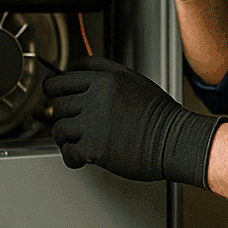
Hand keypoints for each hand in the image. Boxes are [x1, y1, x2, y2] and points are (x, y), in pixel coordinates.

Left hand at [42, 56, 225, 185]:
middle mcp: (96, 99)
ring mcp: (93, 124)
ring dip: (64, 137)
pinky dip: (71, 156)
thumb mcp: (134, 81)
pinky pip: (68, 152)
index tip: (53, 95)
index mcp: (105, 80)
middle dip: (62, 115)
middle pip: (59, 104)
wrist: (174, 141)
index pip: (62, 79)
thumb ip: (105, 73)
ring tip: (74, 141)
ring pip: (59, 128)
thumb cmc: (160, 115)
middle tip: (69, 122)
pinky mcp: (94, 148)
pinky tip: (80, 157)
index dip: (54, 89)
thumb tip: (79, 69)